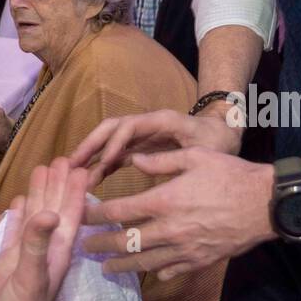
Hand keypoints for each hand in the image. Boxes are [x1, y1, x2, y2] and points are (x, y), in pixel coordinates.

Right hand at [0, 157, 88, 300]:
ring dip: (40, 194)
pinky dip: (17, 216)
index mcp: (56, 253)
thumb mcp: (29, 277)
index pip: (70, 215)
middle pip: (54, 209)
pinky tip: (17, 202)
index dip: (76, 191)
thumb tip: (50, 212)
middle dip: (59, 184)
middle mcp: (44, 250)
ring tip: (41, 169)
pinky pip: (15, 232)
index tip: (83, 166)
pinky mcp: (7, 262)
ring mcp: (25, 256)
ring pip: (35, 217)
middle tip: (64, 157)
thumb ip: (36, 245)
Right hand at [69, 109, 239, 187]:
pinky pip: (118, 153)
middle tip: (73, 164)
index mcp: (161, 120)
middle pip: (111, 128)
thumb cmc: (218, 142)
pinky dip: (104, 164)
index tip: (104, 163)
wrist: (226, 136)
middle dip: (91, 144)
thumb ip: (174, 155)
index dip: (114, 143)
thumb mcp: (202, 150)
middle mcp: (147, 124)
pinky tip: (93, 179)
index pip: (129, 126)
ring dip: (93, 155)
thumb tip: (139, 162)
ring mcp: (143, 135)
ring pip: (110, 140)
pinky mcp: (142, 147)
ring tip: (77, 175)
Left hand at [81, 147, 274, 278]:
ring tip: (105, 266)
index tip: (81, 215)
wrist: (265, 204)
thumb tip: (135, 160)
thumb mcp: (194, 156)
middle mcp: (171, 228)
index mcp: (165, 200)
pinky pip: (172, 270)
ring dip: (122, 264)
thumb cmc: (230, 174)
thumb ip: (160, 160)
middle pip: (126, 241)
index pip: (120, 211)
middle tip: (84, 246)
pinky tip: (148, 271)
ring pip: (145, 261)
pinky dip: (157, 272)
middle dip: (101, 244)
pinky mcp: (201, 260)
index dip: (96, 214)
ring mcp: (185, 248)